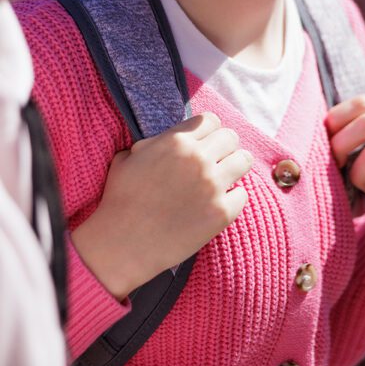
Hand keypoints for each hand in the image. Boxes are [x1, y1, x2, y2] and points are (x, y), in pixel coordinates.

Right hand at [71, 112, 251, 299]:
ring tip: (225, 177)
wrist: (120, 245)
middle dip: (223, 147)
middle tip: (216, 160)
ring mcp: (213, 186)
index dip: (208, 131)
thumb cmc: (120, 200)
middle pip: (231, 137)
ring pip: (244, 160)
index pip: (210, 120)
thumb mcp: (129, 157)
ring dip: (235, 167)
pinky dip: (233, 198)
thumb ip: (155, 142)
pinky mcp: (222, 213)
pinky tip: (218, 204)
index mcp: (177, 141)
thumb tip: (173, 138)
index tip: (205, 142)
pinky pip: (242, 194)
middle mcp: (198, 159)